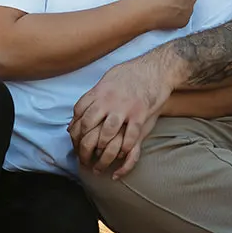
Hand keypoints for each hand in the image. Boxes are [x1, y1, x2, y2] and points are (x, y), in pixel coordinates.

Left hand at [69, 53, 174, 178]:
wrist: (157, 68)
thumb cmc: (132, 73)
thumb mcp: (108, 79)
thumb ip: (95, 95)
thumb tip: (81, 110)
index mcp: (99, 91)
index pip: (78, 112)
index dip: (74, 130)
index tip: (75, 141)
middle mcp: (108, 100)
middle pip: (87, 126)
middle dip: (82, 146)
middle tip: (82, 158)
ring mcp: (124, 108)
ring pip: (106, 135)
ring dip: (101, 152)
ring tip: (99, 164)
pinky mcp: (140, 114)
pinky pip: (130, 137)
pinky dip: (125, 150)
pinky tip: (121, 157)